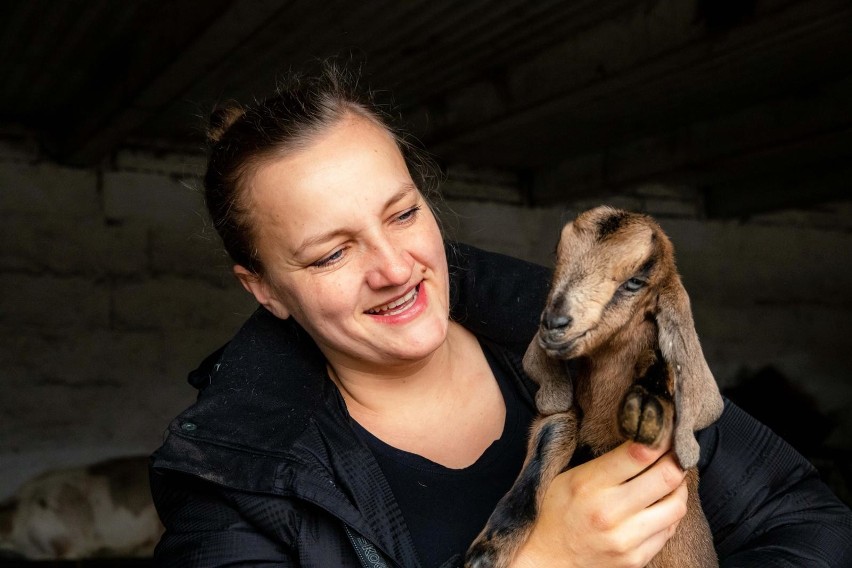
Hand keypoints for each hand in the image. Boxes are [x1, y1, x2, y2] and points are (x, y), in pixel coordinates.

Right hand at [511, 440, 687, 567]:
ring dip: (679, 487)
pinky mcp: (635, 558)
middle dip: (676, 459)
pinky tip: (660, 504)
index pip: (640, 453)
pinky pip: (670, 529)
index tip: (664, 429)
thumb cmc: (554, 511)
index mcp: (589, 484)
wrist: (546, 559)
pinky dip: (670, 513)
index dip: (660, 437)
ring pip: (676, 505)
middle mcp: (609, 512)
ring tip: (671, 477)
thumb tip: (643, 438)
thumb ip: (603, 460)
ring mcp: (625, 539)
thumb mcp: (567, 476)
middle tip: (675, 451)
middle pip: (667, 477)